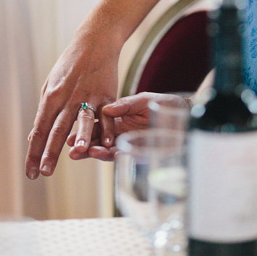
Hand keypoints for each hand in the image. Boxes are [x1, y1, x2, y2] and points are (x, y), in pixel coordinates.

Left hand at [25, 36, 119, 178]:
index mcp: (51, 98)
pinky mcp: (107, 95)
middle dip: (50, 152)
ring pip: (82, 121)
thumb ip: (45, 112)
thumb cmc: (70, 65)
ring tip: (76, 154)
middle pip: (57, 128)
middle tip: (45, 172)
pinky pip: (107, 115)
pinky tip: (108, 142)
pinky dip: (108, 129)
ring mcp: (88, 97)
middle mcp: (68, 98)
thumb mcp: (51, 85)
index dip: (33, 152)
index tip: (30, 172)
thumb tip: (33, 137)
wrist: (94, 43)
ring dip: (79, 138)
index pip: (39, 130)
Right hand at [64, 93, 188, 161]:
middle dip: (85, 147)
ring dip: (99, 153)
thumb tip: (106, 109)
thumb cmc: (165, 103)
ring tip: (87, 153)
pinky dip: (121, 155)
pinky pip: (130, 155)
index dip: (83, 133)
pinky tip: (112, 154)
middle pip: (99, 142)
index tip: (70, 136)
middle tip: (71, 152)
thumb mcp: (144, 100)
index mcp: (118, 120)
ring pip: (111, 151)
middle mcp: (122, 134)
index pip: (97, 128)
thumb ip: (126, 105)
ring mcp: (132, 144)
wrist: (186, 113)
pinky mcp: (145, 151)